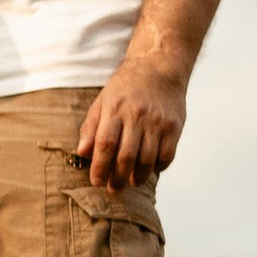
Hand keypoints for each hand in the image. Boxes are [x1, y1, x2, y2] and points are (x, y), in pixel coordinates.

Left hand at [77, 58, 186, 190]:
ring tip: (131, 181)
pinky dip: (158, 168)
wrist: (159, 67)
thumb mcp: (103, 101)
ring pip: (147, 160)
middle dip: (117, 178)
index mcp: (115, 109)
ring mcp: (158, 121)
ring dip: (138, 177)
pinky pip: (167, 156)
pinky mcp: (174, 126)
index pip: (105, 144)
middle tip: (113, 189)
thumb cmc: (126, 88)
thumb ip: (91, 127)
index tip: (96, 182)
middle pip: (126, 156)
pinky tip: (150, 169)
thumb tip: (82, 153)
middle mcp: (137, 116)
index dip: (99, 167)